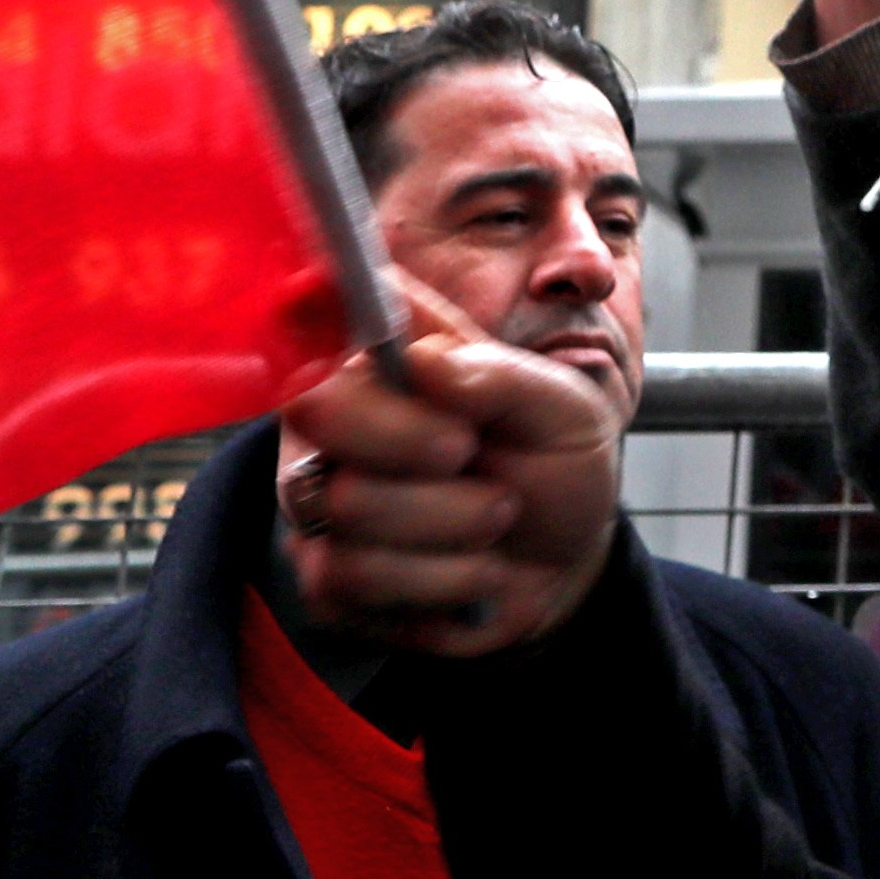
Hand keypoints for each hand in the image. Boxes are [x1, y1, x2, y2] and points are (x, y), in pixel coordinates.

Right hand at [274, 290, 623, 660]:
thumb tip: (423, 359)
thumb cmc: (554, 464)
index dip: (314, 298)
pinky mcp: (322, 578)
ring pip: (348, 503)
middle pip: (318, 408)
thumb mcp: (565, 410)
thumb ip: (502, 377)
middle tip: (470, 451)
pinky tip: (470, 569)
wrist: (563, 562)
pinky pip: (353, 577)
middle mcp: (334, 418)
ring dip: (453, 522)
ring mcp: (318, 499)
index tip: (323, 298)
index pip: (321, 306)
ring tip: (493, 517)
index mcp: (390, 355)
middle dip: (416, 440)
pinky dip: (441, 580)